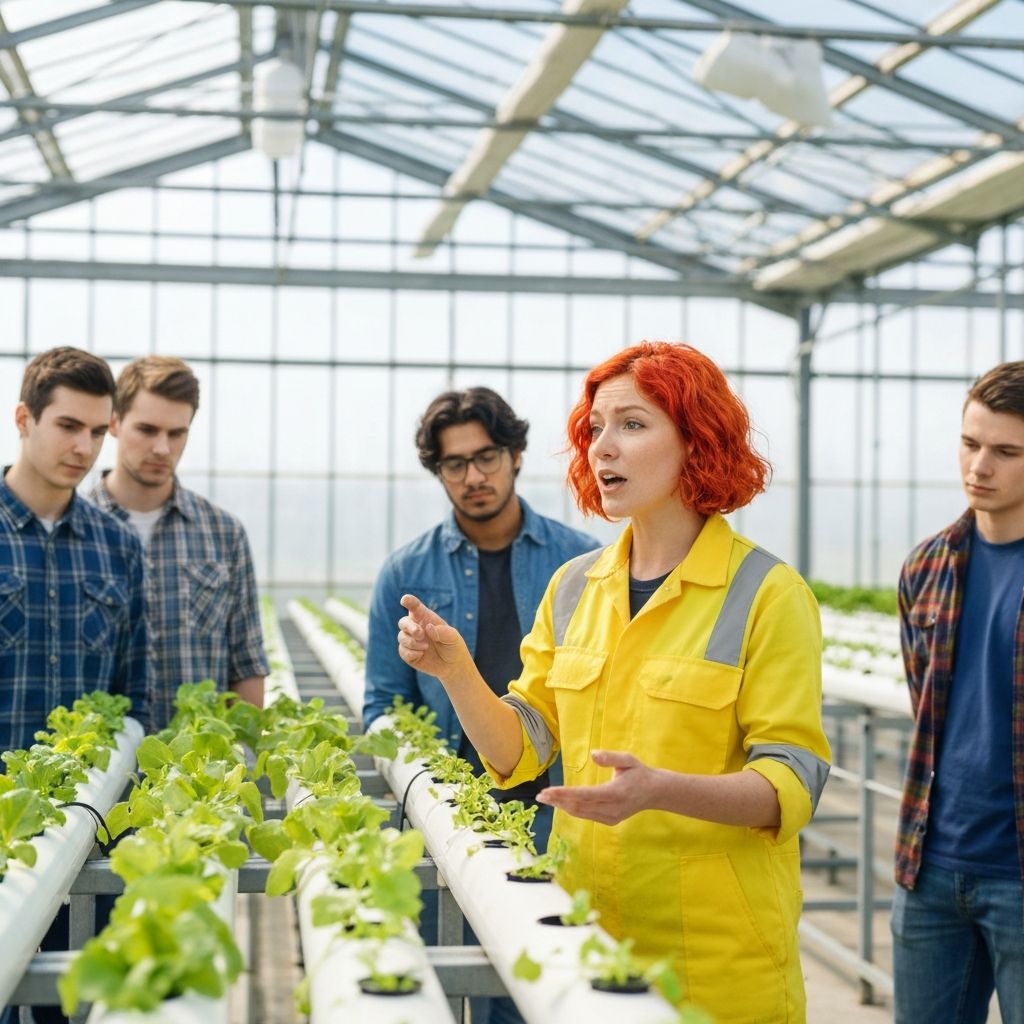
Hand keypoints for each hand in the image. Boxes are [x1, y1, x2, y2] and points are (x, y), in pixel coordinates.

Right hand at [396, 593, 471, 680]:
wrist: (452, 665)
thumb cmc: (453, 646)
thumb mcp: (453, 637)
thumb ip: (442, 631)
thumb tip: (428, 627)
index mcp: (425, 618)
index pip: (415, 607)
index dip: (409, 602)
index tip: (405, 600)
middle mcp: (415, 627)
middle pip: (403, 622)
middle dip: (410, 627)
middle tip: (420, 633)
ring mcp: (410, 640)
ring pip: (401, 637)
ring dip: (412, 642)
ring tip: (426, 647)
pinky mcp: (407, 654)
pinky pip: (402, 651)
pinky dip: (411, 653)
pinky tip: (421, 654)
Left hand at [535, 750, 655, 824]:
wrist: (654, 792)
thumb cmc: (639, 772)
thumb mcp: (628, 760)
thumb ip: (611, 757)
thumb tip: (593, 754)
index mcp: (616, 793)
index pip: (585, 795)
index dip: (564, 794)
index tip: (548, 791)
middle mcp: (612, 809)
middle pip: (579, 807)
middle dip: (558, 801)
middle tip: (540, 796)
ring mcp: (611, 817)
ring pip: (581, 813)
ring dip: (563, 806)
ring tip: (547, 799)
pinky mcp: (610, 821)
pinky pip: (587, 816)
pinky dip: (573, 809)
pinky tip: (562, 803)